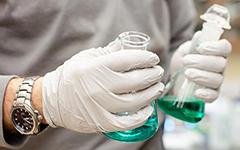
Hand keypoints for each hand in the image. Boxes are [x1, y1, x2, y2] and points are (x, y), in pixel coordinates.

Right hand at [42, 40, 164, 132]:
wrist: (52, 100)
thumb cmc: (71, 76)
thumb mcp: (86, 58)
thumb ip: (108, 51)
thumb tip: (126, 44)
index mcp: (95, 67)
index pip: (128, 60)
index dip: (145, 59)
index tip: (154, 59)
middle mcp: (98, 86)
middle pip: (135, 81)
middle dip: (152, 76)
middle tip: (158, 73)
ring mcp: (99, 106)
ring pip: (134, 102)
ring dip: (151, 95)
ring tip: (158, 89)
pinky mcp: (99, 122)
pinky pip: (125, 123)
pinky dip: (140, 117)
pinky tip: (148, 110)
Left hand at [170, 32, 231, 101]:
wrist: (174, 78)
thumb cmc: (183, 61)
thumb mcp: (184, 51)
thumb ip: (192, 45)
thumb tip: (199, 35)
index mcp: (215, 53)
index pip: (225, 48)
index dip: (215, 48)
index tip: (201, 48)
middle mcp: (219, 67)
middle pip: (221, 64)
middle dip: (203, 62)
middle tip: (186, 61)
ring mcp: (216, 82)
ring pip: (217, 80)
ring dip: (202, 76)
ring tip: (187, 73)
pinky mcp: (210, 94)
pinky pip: (213, 96)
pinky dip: (206, 94)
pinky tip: (196, 92)